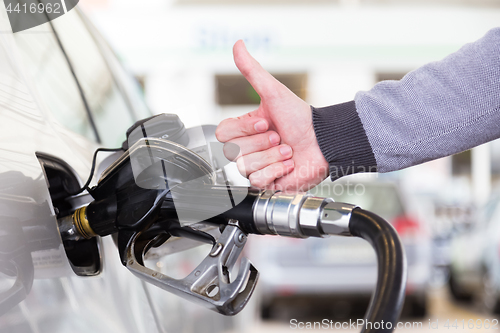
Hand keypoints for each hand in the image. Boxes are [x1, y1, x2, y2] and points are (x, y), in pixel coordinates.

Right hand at [215, 40, 328, 190]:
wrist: (323, 141)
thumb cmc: (300, 117)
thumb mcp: (273, 92)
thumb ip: (252, 71)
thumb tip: (238, 45)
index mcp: (245, 129)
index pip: (222, 133)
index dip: (244, 129)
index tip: (265, 122)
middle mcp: (248, 148)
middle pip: (233, 152)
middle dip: (262, 143)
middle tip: (280, 137)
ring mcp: (257, 166)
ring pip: (245, 167)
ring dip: (272, 157)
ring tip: (288, 150)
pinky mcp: (267, 182)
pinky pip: (258, 181)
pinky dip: (276, 171)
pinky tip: (288, 165)